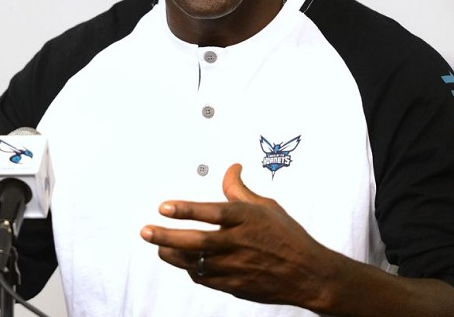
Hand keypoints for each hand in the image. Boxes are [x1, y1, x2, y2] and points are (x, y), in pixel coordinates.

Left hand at [140, 163, 337, 309]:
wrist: (308, 274)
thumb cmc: (287, 237)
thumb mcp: (266, 207)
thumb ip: (240, 190)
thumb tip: (231, 169)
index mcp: (247, 219)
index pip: (213, 212)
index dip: (186, 209)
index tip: (164, 207)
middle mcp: (240, 243)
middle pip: (197, 241)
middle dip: (167, 236)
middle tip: (145, 231)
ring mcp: (236, 267)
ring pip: (195, 263)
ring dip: (173, 254)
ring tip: (159, 246)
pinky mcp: (235, 285)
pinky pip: (205, 278)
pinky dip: (191, 269)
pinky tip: (184, 261)